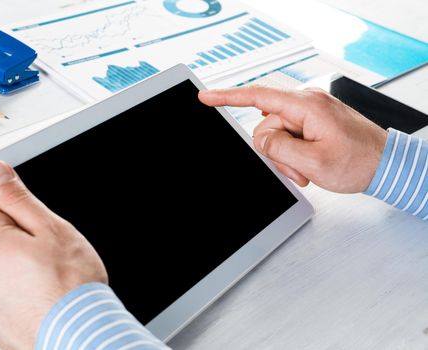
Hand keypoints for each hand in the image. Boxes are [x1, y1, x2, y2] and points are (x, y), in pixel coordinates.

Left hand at [0, 161, 107, 349]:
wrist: (77, 333)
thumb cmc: (70, 284)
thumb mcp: (51, 229)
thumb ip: (18, 198)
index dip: (22, 213)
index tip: (40, 230)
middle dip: (17, 239)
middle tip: (47, 256)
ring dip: (13, 266)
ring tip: (44, 279)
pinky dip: (13, 290)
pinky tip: (37, 296)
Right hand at [199, 86, 387, 192]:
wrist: (385, 165)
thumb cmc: (359, 162)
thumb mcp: (313, 161)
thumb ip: (279, 148)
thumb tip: (261, 138)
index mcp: (307, 106)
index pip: (259, 96)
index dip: (228, 97)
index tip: (206, 97)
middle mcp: (308, 103)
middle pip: (267, 124)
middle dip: (275, 151)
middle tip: (297, 170)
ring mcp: (311, 111)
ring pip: (277, 133)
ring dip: (286, 156)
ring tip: (308, 169)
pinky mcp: (313, 120)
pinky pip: (289, 133)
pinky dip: (293, 151)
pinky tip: (307, 161)